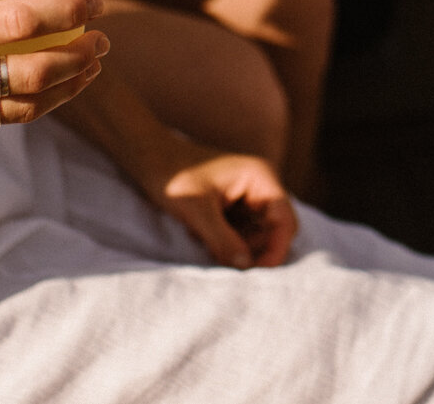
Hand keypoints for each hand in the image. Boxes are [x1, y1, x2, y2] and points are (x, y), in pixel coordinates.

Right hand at [0, 0, 106, 146]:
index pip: (20, 21)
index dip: (68, 11)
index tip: (95, 0)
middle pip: (33, 74)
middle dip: (80, 57)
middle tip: (103, 40)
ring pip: (24, 108)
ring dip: (68, 87)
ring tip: (90, 65)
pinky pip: (0, 122)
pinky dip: (31, 103)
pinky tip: (48, 83)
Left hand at [137, 135, 298, 269]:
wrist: (149, 160)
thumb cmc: (172, 176)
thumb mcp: (197, 210)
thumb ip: (223, 239)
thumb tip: (245, 267)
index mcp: (260, 177)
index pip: (284, 219)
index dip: (277, 248)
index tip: (259, 272)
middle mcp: (260, 186)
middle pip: (275, 229)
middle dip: (256, 249)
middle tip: (231, 265)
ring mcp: (248, 197)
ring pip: (258, 234)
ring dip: (239, 247)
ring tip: (209, 244)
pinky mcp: (235, 207)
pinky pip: (242, 233)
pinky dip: (228, 242)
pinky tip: (204, 236)